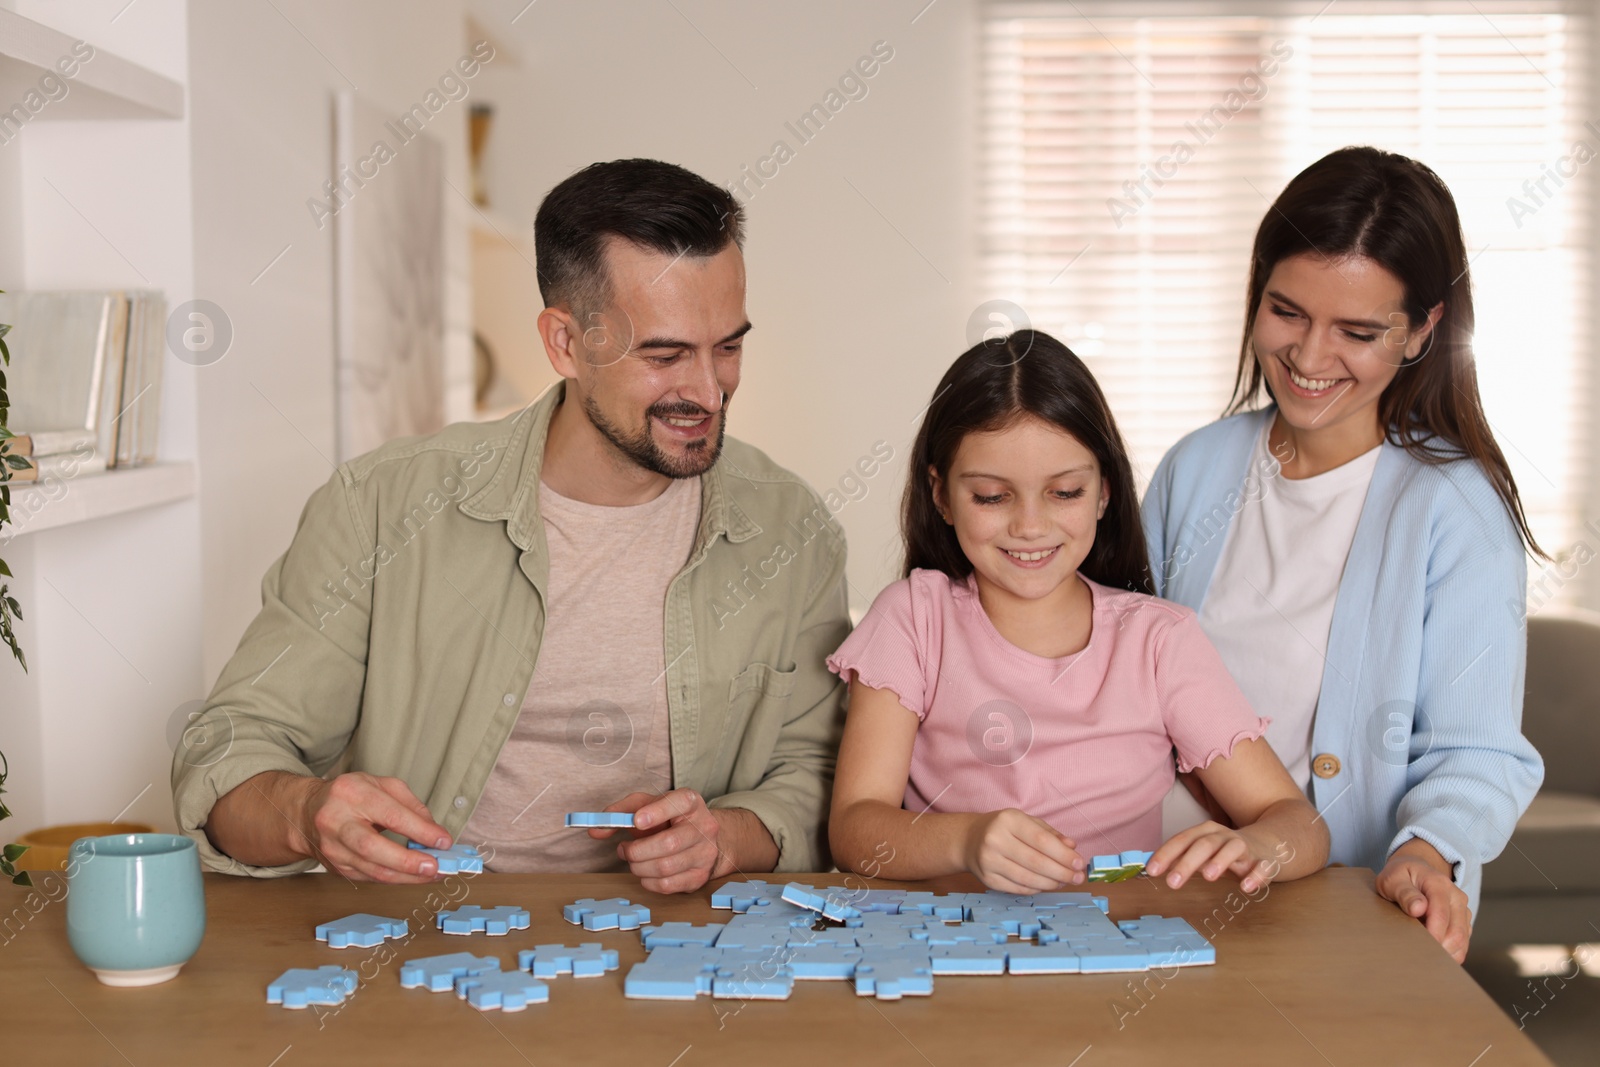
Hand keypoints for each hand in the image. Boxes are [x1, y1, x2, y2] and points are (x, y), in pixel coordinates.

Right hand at [292, 772, 451, 882]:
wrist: (307, 813)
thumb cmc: (350, 796)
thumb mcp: (381, 785)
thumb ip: (410, 805)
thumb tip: (433, 831)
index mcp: (351, 793)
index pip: (390, 814)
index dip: (419, 830)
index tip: (443, 841)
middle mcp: (336, 821)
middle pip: (372, 847)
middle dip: (407, 861)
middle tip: (434, 867)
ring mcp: (332, 847)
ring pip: (371, 869)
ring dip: (405, 876)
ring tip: (431, 875)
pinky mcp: (335, 867)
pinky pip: (369, 877)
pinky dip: (394, 878)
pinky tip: (412, 877)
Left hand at [598, 789, 726, 894]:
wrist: (700, 837)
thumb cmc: (668, 819)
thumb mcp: (646, 805)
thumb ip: (620, 812)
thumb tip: (595, 829)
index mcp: (690, 802)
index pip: (679, 803)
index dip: (657, 813)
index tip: (636, 821)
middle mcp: (704, 827)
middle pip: (669, 843)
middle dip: (637, 850)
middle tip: (624, 849)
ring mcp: (705, 854)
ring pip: (665, 867)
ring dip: (639, 867)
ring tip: (633, 860)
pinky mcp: (700, 876)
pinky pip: (667, 885)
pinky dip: (648, 881)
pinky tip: (645, 872)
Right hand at [960, 808, 1084, 893]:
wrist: (968, 840)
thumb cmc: (1003, 829)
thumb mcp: (1025, 822)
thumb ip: (1050, 833)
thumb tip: (1072, 848)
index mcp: (1008, 820)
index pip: (1041, 840)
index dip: (1063, 854)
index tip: (1079, 863)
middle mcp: (995, 840)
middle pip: (1036, 862)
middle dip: (1062, 872)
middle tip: (1078, 878)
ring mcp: (989, 861)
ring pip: (1028, 879)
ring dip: (1051, 883)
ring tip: (1065, 882)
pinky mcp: (987, 879)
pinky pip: (1018, 888)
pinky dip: (1037, 889)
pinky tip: (1047, 885)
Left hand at [1147, 821, 1279, 892]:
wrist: (1270, 844)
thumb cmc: (1227, 851)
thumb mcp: (1203, 852)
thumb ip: (1181, 858)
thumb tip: (1153, 868)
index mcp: (1205, 832)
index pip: (1182, 840)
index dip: (1166, 854)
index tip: (1152, 871)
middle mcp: (1224, 836)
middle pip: (1204, 844)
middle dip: (1187, 862)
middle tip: (1172, 882)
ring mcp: (1245, 847)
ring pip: (1233, 848)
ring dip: (1220, 861)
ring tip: (1208, 877)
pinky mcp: (1265, 861)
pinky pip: (1262, 866)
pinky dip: (1255, 875)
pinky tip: (1246, 887)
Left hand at [1375, 842, 1470, 963]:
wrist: (1415, 870)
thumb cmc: (1401, 877)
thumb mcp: (1393, 879)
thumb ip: (1404, 892)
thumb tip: (1418, 908)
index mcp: (1439, 884)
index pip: (1441, 915)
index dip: (1432, 935)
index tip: (1418, 948)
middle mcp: (1457, 897)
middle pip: (1456, 933)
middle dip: (1438, 949)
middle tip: (1418, 957)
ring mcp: (1463, 911)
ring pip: (1462, 941)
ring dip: (1445, 953)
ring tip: (1423, 956)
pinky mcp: (1463, 922)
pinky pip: (1462, 944)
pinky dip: (1449, 953)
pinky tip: (1432, 953)